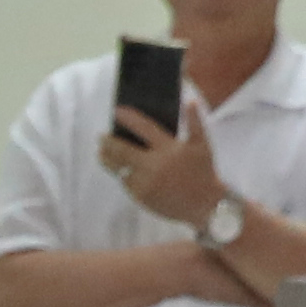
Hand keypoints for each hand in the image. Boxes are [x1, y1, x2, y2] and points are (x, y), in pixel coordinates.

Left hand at [105, 96, 227, 231]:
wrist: (204, 205)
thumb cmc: (203, 171)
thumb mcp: (202, 145)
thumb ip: (195, 122)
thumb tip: (189, 101)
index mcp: (168, 148)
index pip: (144, 128)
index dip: (128, 118)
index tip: (116, 111)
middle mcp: (154, 165)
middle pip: (122, 150)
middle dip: (108, 142)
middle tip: (100, 136)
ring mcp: (145, 182)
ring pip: (119, 168)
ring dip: (107, 159)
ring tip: (101, 152)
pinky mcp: (141, 196)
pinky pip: (125, 182)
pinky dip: (119, 174)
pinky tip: (115, 167)